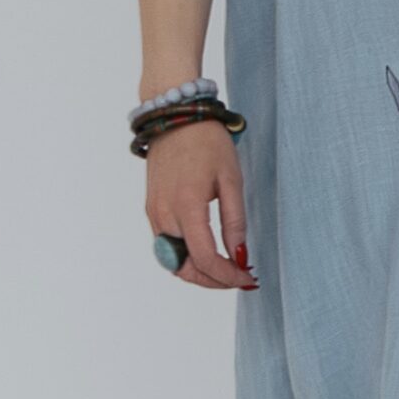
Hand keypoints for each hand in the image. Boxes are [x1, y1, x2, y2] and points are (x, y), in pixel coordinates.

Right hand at [145, 122, 257, 291]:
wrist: (177, 117)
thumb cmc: (207, 143)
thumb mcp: (231, 180)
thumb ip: (235, 221)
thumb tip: (240, 255)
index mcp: (186, 206)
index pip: (205, 258)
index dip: (228, 275)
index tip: (248, 277)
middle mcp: (164, 215)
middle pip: (185, 268)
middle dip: (213, 281)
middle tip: (239, 278)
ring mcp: (154, 214)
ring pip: (172, 261)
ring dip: (198, 272)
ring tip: (226, 269)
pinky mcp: (151, 209)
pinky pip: (165, 246)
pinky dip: (185, 258)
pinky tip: (207, 254)